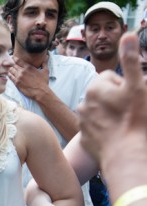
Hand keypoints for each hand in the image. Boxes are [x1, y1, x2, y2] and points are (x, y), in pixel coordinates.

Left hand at [8, 56, 49, 100]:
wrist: (40, 92)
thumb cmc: (43, 82)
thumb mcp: (45, 71)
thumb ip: (44, 63)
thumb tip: (46, 57)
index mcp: (28, 67)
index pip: (18, 60)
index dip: (14, 58)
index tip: (13, 57)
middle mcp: (22, 71)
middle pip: (13, 65)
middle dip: (12, 64)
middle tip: (9, 64)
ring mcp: (19, 77)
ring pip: (11, 70)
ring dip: (10, 69)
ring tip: (10, 69)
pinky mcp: (17, 83)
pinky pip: (10, 77)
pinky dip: (9, 75)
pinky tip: (9, 74)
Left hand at [79, 34, 146, 161]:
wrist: (126, 155)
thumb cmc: (135, 119)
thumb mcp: (137, 86)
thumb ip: (130, 60)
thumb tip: (127, 34)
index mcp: (95, 88)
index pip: (111, 78)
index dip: (127, 85)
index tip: (133, 97)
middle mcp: (84, 103)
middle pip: (105, 94)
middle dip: (117, 99)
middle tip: (131, 111)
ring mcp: (83, 122)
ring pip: (101, 111)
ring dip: (111, 113)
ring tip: (124, 123)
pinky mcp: (85, 138)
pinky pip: (97, 128)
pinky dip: (106, 129)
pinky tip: (117, 136)